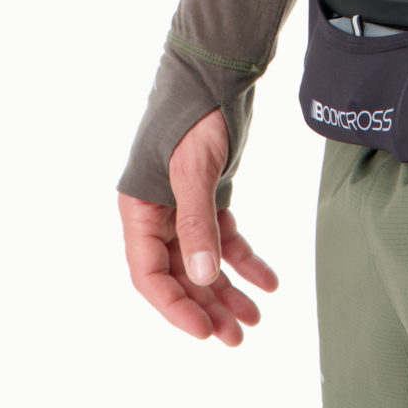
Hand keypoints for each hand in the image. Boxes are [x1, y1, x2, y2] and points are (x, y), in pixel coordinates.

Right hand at [118, 107, 278, 346]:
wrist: (218, 71)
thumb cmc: (196, 115)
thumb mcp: (195, 169)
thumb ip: (197, 224)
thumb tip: (200, 278)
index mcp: (138, 209)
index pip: (149, 273)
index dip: (174, 307)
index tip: (205, 331)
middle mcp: (157, 213)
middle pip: (178, 274)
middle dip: (206, 306)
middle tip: (237, 337)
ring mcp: (183, 206)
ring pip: (202, 261)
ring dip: (226, 290)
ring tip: (255, 319)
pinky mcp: (210, 196)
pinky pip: (224, 238)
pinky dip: (244, 260)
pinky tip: (268, 281)